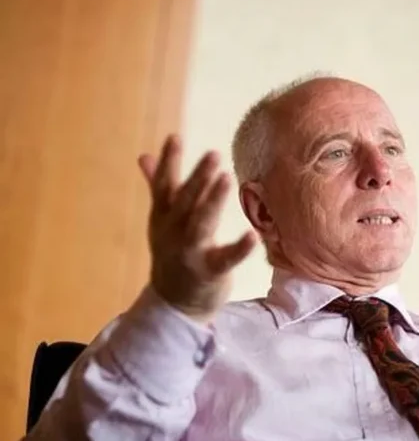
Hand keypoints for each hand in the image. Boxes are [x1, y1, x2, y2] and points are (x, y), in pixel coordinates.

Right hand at [138, 135, 255, 322]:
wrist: (174, 303)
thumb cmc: (173, 253)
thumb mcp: (162, 220)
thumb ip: (157, 187)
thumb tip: (143, 156)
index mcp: (163, 218)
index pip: (163, 186)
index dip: (168, 162)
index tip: (175, 137)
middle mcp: (173, 233)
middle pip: (185, 202)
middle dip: (198, 178)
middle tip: (214, 155)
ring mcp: (189, 253)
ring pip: (200, 224)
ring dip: (212, 202)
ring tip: (227, 179)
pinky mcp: (209, 272)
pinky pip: (225, 259)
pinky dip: (239, 248)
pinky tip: (253, 235)